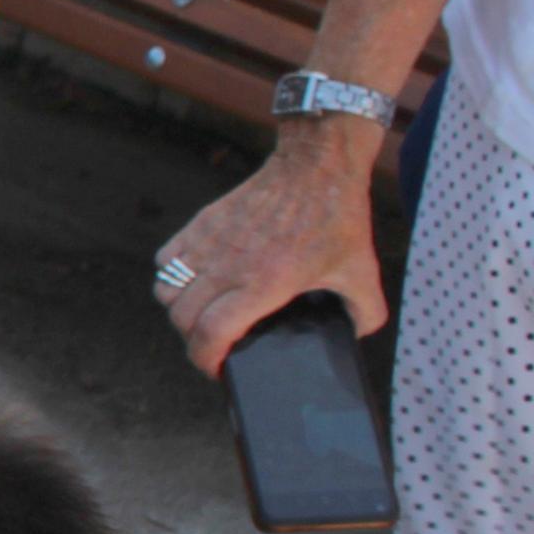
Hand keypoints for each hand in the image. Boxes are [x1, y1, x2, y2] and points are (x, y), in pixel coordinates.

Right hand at [158, 128, 388, 371]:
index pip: (212, 333)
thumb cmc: (337, 217)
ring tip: (200, 314)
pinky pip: (165, 262)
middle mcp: (229, 265)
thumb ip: (367, 310)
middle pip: (183, 318)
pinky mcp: (201, 224)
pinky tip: (194, 281)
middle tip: (213, 345)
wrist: (316, 165)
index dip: (206, 360)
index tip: (217, 369)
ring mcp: (210, 243)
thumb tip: (359, 335)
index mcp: (266, 283)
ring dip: (179, 311)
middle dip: (193, 342)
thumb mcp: (362, 269)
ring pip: (166, 292)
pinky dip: (171, 278)